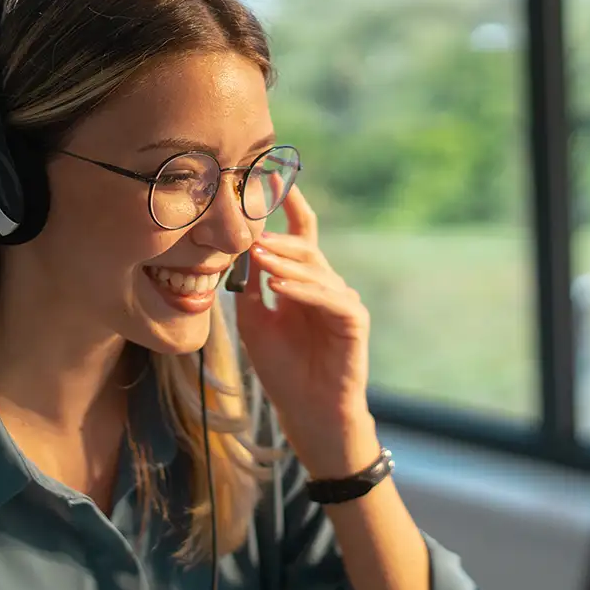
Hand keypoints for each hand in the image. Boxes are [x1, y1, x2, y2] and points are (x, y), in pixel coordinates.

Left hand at [234, 186, 379, 477]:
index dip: (289, 205)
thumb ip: (249, 288)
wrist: (308, 413)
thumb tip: (236, 251)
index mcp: (304, 282)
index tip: (272, 176)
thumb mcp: (254, 322)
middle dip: (277, 235)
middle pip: (305, 246)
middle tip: (250, 227)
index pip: (300, 234)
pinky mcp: (353, 321)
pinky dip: (303, 290)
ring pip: (314, 269)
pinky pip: (328, 297)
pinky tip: (279, 286)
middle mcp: (326, 285)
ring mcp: (343, 301)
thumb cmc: (282, 370)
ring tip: (258, 253)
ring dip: (284, 261)